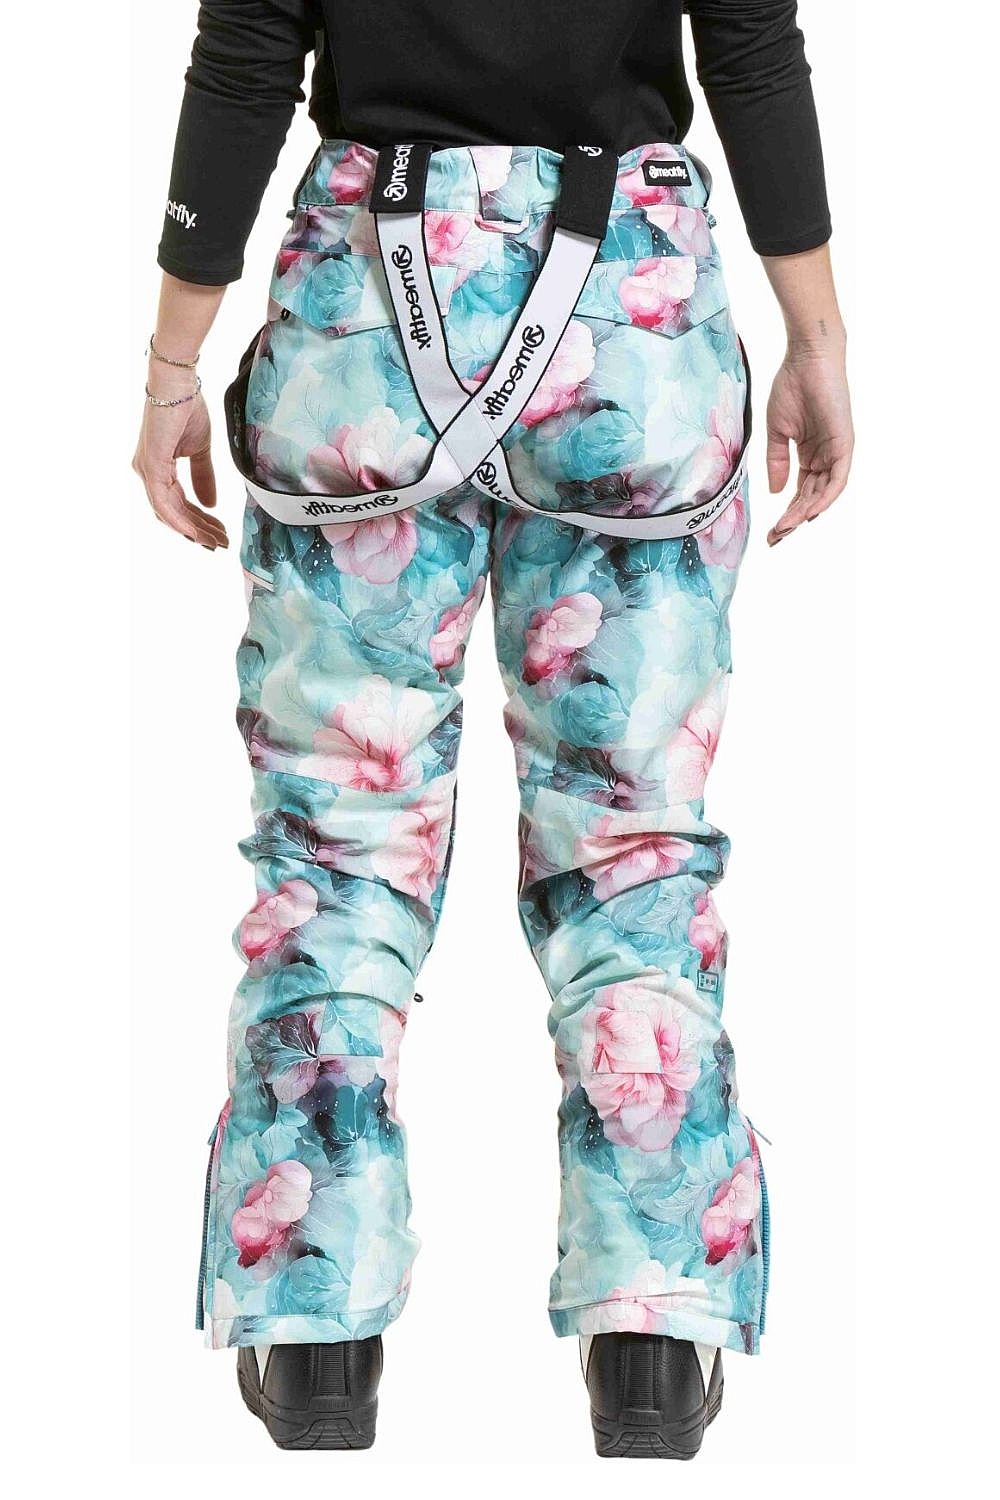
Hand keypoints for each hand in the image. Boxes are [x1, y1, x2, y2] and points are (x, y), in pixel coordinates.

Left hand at [132, 367, 228, 549]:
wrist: (179, 385)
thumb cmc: (187, 408)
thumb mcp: (200, 450)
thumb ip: (203, 477)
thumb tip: (210, 503)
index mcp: (157, 468)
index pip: (177, 504)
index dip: (198, 521)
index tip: (218, 533)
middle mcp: (147, 472)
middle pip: (173, 513)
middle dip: (198, 531)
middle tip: (220, 543)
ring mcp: (147, 471)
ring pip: (168, 512)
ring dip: (193, 530)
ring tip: (215, 541)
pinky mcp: (151, 466)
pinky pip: (164, 503)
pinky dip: (180, 520)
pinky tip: (196, 532)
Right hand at [765, 339, 853, 546]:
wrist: (807, 358)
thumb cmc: (792, 386)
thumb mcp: (777, 432)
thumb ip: (777, 462)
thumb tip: (775, 492)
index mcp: (811, 455)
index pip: (801, 492)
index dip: (787, 514)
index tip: (771, 532)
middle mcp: (826, 457)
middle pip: (812, 498)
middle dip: (793, 520)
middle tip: (775, 539)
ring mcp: (837, 451)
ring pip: (824, 494)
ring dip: (805, 513)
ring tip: (786, 529)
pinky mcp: (845, 444)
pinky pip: (838, 479)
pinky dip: (825, 498)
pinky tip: (808, 514)